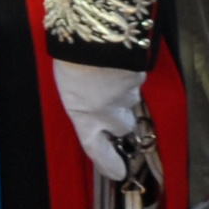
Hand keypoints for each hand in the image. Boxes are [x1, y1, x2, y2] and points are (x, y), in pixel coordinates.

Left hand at [50, 59, 147, 184]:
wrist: (94, 34)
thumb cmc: (70, 59)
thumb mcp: (68, 87)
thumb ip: (83, 103)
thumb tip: (93, 104)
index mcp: (84, 116)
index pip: (95, 148)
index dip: (107, 162)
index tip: (118, 173)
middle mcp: (109, 112)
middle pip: (123, 125)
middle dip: (120, 118)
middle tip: (108, 100)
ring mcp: (128, 96)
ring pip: (130, 101)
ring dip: (122, 92)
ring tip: (107, 72)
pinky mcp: (140, 78)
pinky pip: (136, 80)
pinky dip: (128, 74)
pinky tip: (118, 60)